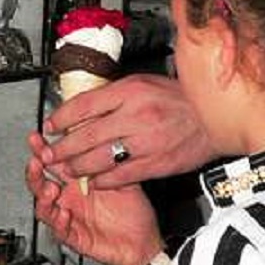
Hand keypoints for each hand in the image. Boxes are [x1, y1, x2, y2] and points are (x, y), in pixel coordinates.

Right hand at [26, 140, 162, 264]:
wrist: (142, 242)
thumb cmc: (132, 212)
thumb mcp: (124, 180)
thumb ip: (109, 162)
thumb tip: (100, 139)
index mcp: (77, 182)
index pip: (54, 164)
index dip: (43, 151)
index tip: (37, 138)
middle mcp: (69, 198)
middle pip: (40, 184)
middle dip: (34, 173)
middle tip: (36, 162)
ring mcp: (69, 217)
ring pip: (44, 208)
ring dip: (43, 198)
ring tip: (50, 190)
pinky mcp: (74, 237)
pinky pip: (60, 231)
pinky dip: (59, 222)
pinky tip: (64, 214)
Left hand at [41, 74, 216, 187]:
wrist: (215, 117)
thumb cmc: (179, 98)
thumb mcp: (143, 83)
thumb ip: (113, 95)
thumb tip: (82, 107)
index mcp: (130, 91)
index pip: (84, 105)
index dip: (61, 117)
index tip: (50, 125)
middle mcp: (136, 115)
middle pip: (86, 134)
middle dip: (61, 148)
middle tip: (48, 154)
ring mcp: (146, 142)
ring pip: (99, 158)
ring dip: (77, 166)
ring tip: (66, 169)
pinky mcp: (156, 163)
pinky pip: (121, 176)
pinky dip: (103, 180)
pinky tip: (94, 180)